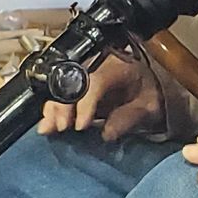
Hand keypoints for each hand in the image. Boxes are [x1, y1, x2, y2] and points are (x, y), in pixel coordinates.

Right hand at [39, 49, 163, 141]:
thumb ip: (129, 118)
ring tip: (49, 128)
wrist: (152, 86)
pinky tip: (46, 125)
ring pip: (62, 86)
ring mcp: (86, 73)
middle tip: (62, 127)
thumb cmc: (151, 94)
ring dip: (54, 108)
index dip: (85, 103)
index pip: (96, 80)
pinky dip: (52, 110)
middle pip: (73, 81)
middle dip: (63, 105)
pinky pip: (60, 94)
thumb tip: (106, 133)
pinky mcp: (78, 85)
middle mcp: (98, 65)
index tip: (82, 125)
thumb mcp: (150, 107)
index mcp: (119, 66)